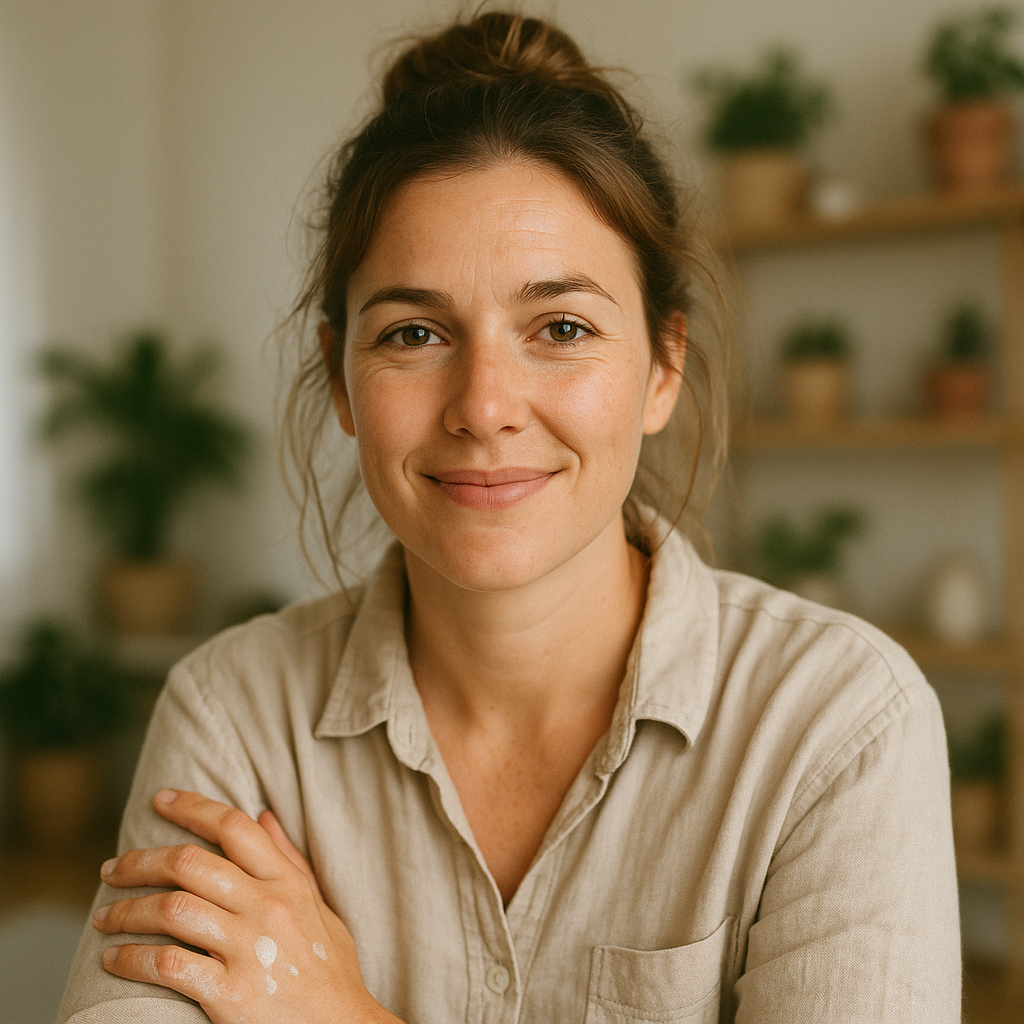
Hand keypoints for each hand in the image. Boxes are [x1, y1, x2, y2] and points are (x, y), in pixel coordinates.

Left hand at [93, 789, 400, 1023]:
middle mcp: (267, 907)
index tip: (160, 799)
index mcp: (288, 883)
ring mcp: (248, 949)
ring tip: (104, 916)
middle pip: (190, 864)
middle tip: (111, 869)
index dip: (193, 807)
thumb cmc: (330, 970)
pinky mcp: (229, 993)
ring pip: (171, 909)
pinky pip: (167, 964)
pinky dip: (132, 958)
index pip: (234, 827)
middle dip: (141, 861)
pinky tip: (114, 958)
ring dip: (127, 910)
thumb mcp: (320, 907)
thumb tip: (264, 814)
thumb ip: (290, 861)